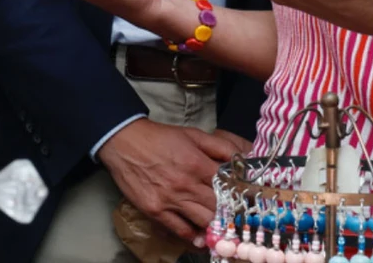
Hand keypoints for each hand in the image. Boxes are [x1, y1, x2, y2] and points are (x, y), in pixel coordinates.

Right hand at [97, 118, 234, 241]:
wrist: (123, 140)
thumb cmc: (160, 137)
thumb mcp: (193, 134)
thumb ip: (221, 147)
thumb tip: (246, 158)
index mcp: (197, 164)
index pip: (230, 187)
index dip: (242, 195)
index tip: (249, 201)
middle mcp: (186, 185)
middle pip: (219, 208)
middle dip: (232, 213)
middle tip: (239, 217)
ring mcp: (170, 200)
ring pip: (204, 222)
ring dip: (216, 226)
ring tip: (223, 227)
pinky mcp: (155, 210)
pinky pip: (181, 230)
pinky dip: (194, 236)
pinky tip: (202, 237)